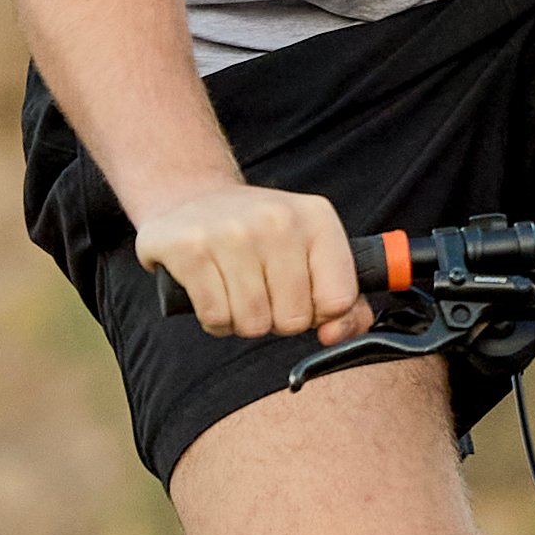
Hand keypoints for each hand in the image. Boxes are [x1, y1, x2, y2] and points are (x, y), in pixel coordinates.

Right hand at [134, 183, 367, 344]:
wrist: (193, 198)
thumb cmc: (259, 236)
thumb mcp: (310, 252)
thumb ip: (344, 301)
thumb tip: (334, 335)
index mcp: (317, 217)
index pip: (339, 300)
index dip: (319, 314)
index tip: (303, 297)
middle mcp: (277, 219)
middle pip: (293, 319)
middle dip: (277, 320)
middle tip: (262, 291)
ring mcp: (232, 232)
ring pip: (253, 323)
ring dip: (243, 322)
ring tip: (236, 290)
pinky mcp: (190, 248)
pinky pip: (216, 318)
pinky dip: (215, 320)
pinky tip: (213, 291)